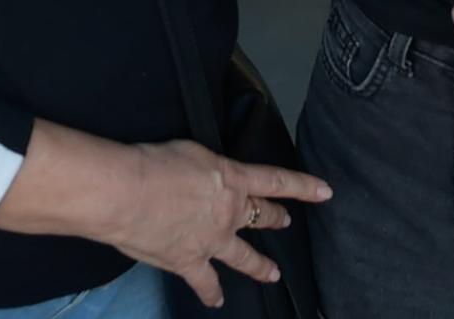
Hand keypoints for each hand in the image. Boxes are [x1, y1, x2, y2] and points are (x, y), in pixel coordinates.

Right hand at [104, 141, 331, 307]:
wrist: (127, 192)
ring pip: (244, 256)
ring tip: (272, 274)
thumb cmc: (154, 162)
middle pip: (261, 215)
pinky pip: (206, 282)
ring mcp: (212, 241)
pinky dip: (211, 293)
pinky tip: (216, 301)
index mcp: (232, 180)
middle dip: (276, 218)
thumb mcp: (192, 151)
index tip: (325, 192)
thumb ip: (209, 167)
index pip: (276, 181)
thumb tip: (209, 176)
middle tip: (287, 221)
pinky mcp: (189, 262)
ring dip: (259, 265)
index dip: (303, 186)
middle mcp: (229, 212)